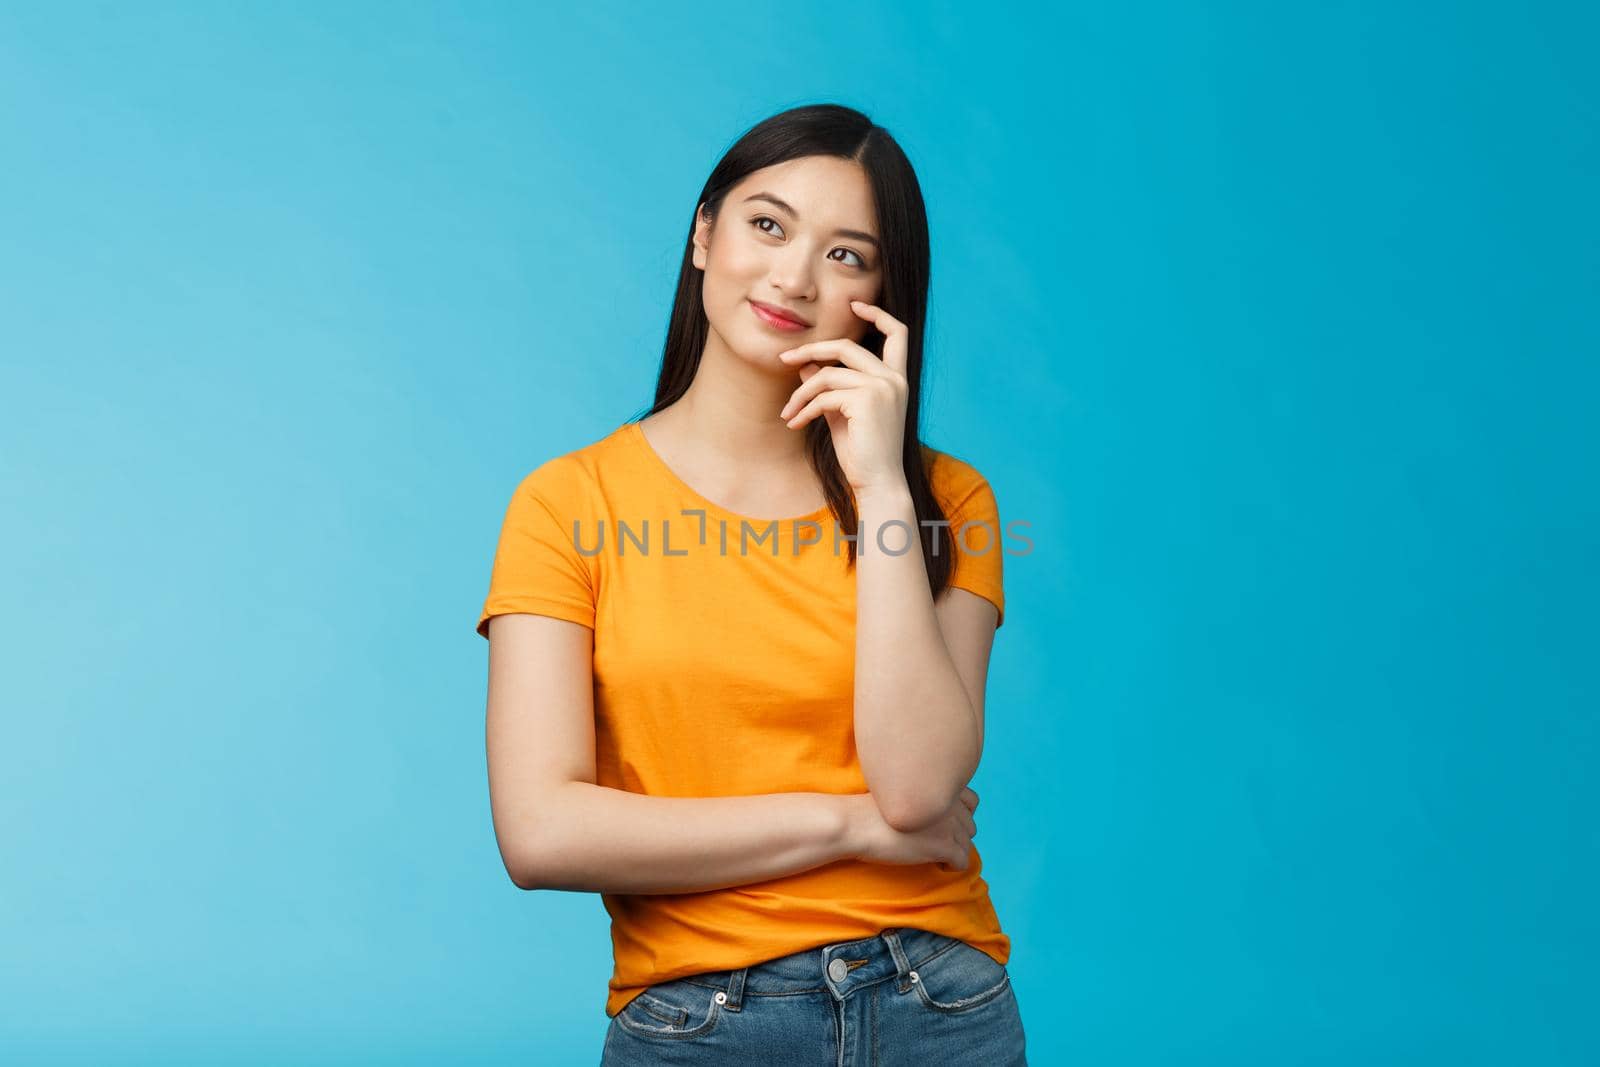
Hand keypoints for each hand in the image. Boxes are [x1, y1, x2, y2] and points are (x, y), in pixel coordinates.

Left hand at [775, 300, 909, 494]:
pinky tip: (794, 423)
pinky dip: (804, 409)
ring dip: (801, 393)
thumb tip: (807, 365)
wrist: (878, 484)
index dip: (878, 314)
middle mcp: (894, 379)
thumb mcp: (842, 413)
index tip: (855, 304)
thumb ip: (829, 387)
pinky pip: (824, 395)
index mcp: (896, 379)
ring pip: (828, 374)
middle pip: (846, 347)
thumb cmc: (862, 453)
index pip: (897, 334)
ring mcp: (883, 388)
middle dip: (811, 350)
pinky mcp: (867, 401)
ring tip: (788, 412)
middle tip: (784, 359)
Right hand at [843, 787, 978, 871]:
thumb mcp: (900, 791)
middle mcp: (950, 802)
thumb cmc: (869, 809)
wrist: (856, 823)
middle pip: (970, 826)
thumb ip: (924, 795)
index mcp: (940, 785)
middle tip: (934, 844)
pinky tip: (934, 864)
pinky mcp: (943, 845)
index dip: (960, 815)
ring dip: (953, 852)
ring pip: (967, 845)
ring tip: (933, 855)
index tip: (942, 825)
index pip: (973, 801)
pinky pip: (962, 861)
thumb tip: (935, 816)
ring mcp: (948, 824)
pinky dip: (951, 866)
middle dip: (956, 836)